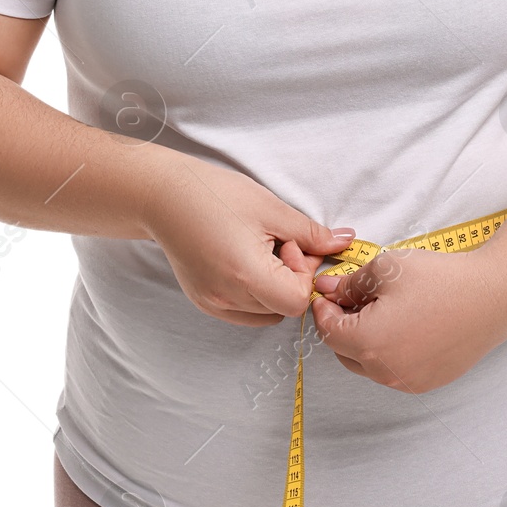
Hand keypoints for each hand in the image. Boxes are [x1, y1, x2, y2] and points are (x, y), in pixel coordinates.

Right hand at [143, 154, 354, 326]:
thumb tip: (344, 243)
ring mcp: (213, 303)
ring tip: (260, 249)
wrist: (163, 196)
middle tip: (280, 241)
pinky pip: (244, 310)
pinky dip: (255, 291)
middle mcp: (226, 298)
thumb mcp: (270, 208)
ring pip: (265, 312)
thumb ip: (310, 232)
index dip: (303, 273)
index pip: (296, 300)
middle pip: (282, 307)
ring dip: (274, 286)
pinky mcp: (204, 302)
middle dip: (292, 277)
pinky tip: (245, 260)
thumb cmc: (214, 195)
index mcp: (245, 275)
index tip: (294, 244)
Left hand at [309, 240, 506, 393]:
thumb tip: (328, 290)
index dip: (324, 310)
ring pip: (369, 365)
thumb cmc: (440, 279)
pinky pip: (395, 371)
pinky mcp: (428, 382)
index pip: (328, 332)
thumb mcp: (386, 269)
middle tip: (353, 299)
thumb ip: (350, 283)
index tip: (329, 293)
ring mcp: (408, 381)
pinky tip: (404, 326)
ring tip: (380, 311)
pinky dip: (389, 352)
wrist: (492, 295)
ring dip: (365, 342)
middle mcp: (386, 371)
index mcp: (369, 343)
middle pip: (345, 353)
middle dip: (342, 326)